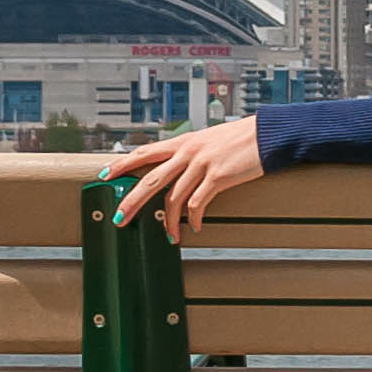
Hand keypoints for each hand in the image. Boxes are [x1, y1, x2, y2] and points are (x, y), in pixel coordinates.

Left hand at [102, 117, 265, 235]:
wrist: (267, 134)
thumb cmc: (239, 139)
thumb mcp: (208, 140)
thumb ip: (189, 153)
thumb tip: (175, 170)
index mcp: (182, 142)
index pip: (144, 152)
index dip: (122, 164)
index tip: (104, 175)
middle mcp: (188, 152)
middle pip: (150, 179)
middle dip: (131, 201)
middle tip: (120, 218)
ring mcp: (202, 164)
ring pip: (174, 197)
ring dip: (169, 221)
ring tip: (169, 237)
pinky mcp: (218, 177)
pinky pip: (198, 203)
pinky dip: (193, 219)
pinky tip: (194, 227)